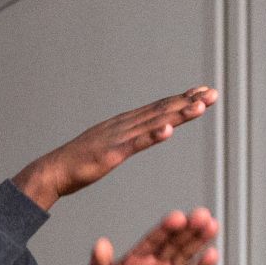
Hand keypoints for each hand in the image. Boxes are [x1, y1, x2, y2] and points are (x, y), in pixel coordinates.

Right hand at [15, 87, 216, 209]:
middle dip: (188, 101)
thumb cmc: (78, 163)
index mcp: (124, 124)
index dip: (182, 99)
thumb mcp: (109, 146)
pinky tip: (169, 130)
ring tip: (200, 106)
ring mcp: (116, 138)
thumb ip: (128, 139)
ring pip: (153, 123)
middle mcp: (123, 125)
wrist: (52, 172)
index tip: (204, 92)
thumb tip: (144, 133)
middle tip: (213, 93)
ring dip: (178, 114)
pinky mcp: (109, 154)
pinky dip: (153, 136)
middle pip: (161, 110)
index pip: (159, 108)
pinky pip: (134, 144)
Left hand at [82, 207, 219, 264]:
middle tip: (202, 216)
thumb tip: (101, 244)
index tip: (177, 217)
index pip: (154, 239)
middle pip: (174, 242)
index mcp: (136, 257)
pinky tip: (211, 254)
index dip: (166, 228)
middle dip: (188, 229)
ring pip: (185, 254)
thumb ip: (98, 264)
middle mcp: (154, 261)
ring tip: (211, 227)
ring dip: (199, 240)